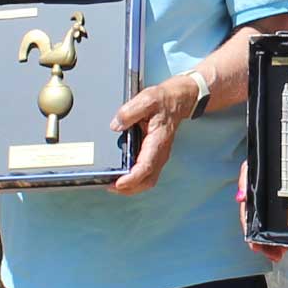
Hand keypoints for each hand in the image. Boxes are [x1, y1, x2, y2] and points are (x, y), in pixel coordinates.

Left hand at [107, 73, 201, 195]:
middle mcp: (160, 153)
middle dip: (129, 188)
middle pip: (147, 180)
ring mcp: (158, 156)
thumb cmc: (163, 101)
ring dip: (131, 187)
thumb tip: (116, 125)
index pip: (146, 166)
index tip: (118, 182)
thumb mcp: (146, 99)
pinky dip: (134, 181)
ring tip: (112, 185)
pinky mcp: (155, 156)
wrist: (177, 101)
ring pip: (147, 181)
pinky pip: (146, 175)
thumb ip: (129, 111)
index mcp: (158, 141)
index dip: (132, 178)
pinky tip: (121, 177)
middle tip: (109, 186)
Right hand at [238, 167, 283, 262]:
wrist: (274, 155)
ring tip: (280, 252)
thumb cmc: (259, 161)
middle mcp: (258, 206)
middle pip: (259, 230)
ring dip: (274, 244)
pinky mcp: (278, 209)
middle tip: (274, 254)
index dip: (251, 235)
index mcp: (250, 199)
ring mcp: (267, 209)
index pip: (248, 221)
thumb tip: (241, 197)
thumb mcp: (249, 168)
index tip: (255, 247)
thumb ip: (244, 180)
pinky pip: (278, 225)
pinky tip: (285, 243)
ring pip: (269, 230)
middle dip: (265, 245)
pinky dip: (282, 235)